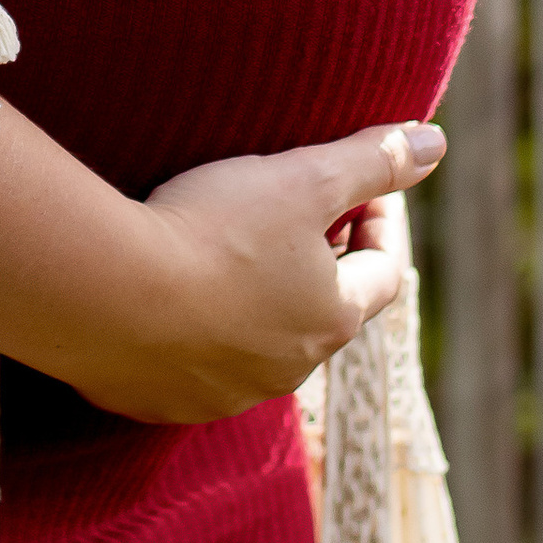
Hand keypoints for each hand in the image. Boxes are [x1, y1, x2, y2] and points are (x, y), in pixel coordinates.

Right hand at [122, 130, 436, 421]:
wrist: (107, 293)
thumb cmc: (212, 230)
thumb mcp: (301, 179)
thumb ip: (371, 161)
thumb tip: (436, 141)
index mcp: (332, 317)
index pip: (382, 272)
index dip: (379, 222)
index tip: (360, 191)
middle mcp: (290, 370)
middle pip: (321, 312)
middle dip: (315, 265)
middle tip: (287, 216)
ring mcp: (227, 393)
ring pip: (257, 345)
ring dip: (253, 304)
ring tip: (218, 253)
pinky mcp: (166, 402)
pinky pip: (192, 367)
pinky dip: (191, 334)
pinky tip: (162, 295)